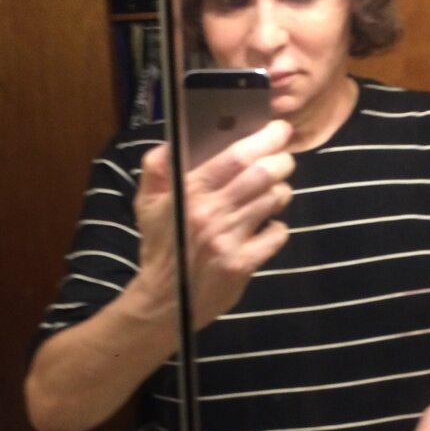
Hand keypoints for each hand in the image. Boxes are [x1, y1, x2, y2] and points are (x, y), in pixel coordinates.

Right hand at [133, 120, 293, 328]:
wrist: (164, 301)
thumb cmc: (160, 246)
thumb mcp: (146, 204)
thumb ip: (156, 169)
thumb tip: (172, 142)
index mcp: (189, 192)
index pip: (235, 157)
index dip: (264, 139)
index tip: (280, 130)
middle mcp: (211, 213)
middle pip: (262, 175)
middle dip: (282, 162)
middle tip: (283, 161)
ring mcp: (229, 239)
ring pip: (272, 201)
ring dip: (280, 193)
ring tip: (272, 194)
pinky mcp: (242, 264)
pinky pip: (276, 234)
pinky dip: (277, 227)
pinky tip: (265, 228)